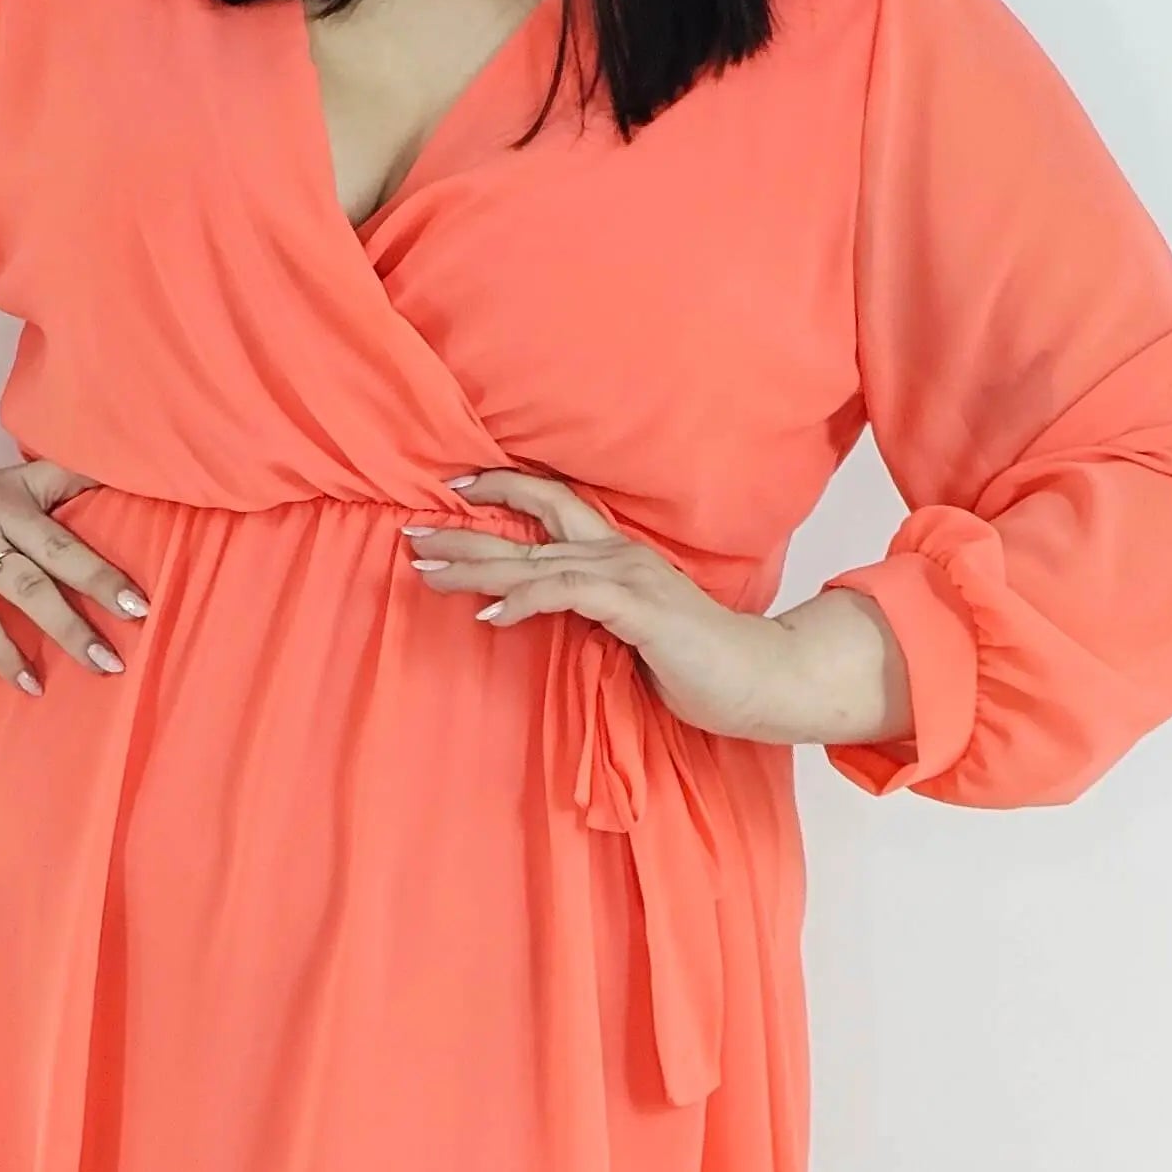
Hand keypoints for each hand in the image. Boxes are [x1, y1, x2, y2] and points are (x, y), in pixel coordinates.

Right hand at [0, 455, 147, 693]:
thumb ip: (45, 493)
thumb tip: (113, 503)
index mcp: (13, 489)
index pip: (69, 485)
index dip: (110, 496)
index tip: (151, 520)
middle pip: (58, 548)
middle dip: (101, 581)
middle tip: (139, 613)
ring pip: (26, 589)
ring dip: (68, 629)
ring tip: (103, 663)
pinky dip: (7, 656)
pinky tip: (32, 683)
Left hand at [400, 469, 912, 755]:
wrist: (760, 679)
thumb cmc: (698, 664)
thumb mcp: (629, 632)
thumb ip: (589, 614)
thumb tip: (538, 616)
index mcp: (616, 556)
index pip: (553, 506)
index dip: (503, 492)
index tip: (451, 491)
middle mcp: (618, 555)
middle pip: (532, 524)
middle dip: (467, 528)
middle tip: (412, 535)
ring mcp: (629, 578)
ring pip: (538, 561)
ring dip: (479, 565)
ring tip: (428, 571)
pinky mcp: (638, 609)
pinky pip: (569, 596)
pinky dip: (525, 601)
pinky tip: (488, 612)